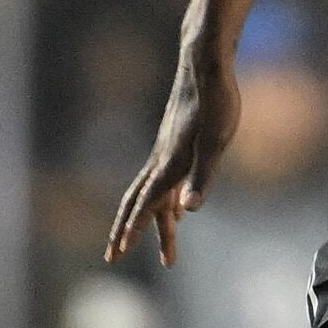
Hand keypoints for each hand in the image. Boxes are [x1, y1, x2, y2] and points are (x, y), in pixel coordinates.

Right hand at [104, 58, 239, 267]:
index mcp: (169, 164)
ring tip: (165, 253)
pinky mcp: (177, 147)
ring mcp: (167, 154)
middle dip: (125, 231)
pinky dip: (167, 203)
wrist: (206, 68)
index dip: (132, 228)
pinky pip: (166, 183)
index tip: (118, 252)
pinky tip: (178, 212)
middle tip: (111, 258)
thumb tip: (188, 210)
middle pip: (138, 203)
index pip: (145, 203)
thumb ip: (203, 177)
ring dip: (152, 223)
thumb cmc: (215, 103)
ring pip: (152, 195)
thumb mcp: (215, 142)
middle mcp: (162, 161)